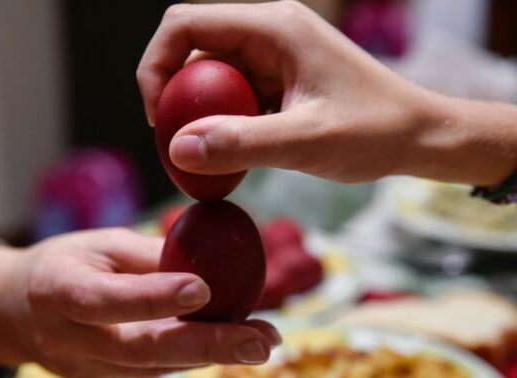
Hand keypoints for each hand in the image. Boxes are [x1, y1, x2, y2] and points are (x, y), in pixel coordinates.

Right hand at [0, 228, 279, 377]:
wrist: (14, 311)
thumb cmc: (64, 264)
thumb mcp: (99, 243)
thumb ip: (149, 257)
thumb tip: (209, 263)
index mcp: (60, 290)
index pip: (108, 300)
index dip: (153, 297)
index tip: (203, 290)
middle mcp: (72, 339)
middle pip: (143, 349)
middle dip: (208, 346)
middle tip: (260, 341)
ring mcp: (88, 368)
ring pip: (158, 365)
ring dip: (214, 354)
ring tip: (263, 340)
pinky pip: (156, 370)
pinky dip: (194, 356)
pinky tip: (230, 342)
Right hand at [137, 1, 516, 185]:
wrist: (418, 136)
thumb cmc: (375, 131)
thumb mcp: (307, 141)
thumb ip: (242, 144)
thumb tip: (179, 149)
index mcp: (273, 27)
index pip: (185, 23)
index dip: (156, 65)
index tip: (160, 117)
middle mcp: (268, 33)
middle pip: (192, 50)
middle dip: (174, 96)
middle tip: (177, 144)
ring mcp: (273, 57)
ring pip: (210, 77)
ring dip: (197, 113)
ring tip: (203, 155)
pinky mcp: (278, 81)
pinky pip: (231, 96)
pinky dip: (220, 123)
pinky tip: (229, 154)